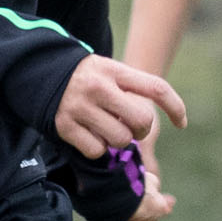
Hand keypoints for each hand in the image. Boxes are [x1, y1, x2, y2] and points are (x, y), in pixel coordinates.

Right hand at [51, 55, 184, 159]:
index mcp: (114, 70)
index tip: (181, 124)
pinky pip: (97, 150)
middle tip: (131, 128)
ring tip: (106, 128)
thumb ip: (132, 89)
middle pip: (142, 121)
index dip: (175, 107)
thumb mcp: (110, 70)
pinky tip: (89, 134)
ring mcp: (80, 106)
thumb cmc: (87, 78)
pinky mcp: (65, 125)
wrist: (40, 73)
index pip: (156, 88)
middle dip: (142, 130)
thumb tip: (157, 122)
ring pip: (121, 139)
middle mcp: (98, 86)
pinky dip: (97, 148)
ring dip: (118, 140)